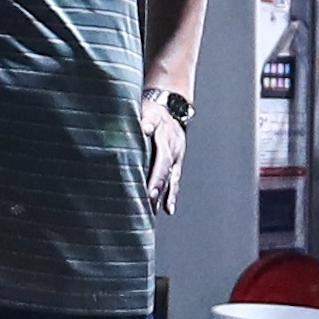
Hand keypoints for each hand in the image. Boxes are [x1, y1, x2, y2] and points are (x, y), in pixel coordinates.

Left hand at [136, 89, 189, 214]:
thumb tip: (143, 128)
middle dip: (158, 190)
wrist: (171, 107)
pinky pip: (174, 181)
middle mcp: (173, 152)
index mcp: (166, 140)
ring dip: (164, 197)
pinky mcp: (175, 164)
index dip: (156, 177)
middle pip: (166, 174)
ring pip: (170, 180)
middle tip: (150, 204)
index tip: (149, 190)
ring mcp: (176, 159)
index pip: (162, 161)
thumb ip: (147, 120)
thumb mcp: (150, 111)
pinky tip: (168, 209)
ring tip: (158, 211)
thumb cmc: (155, 110)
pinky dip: (171, 195)